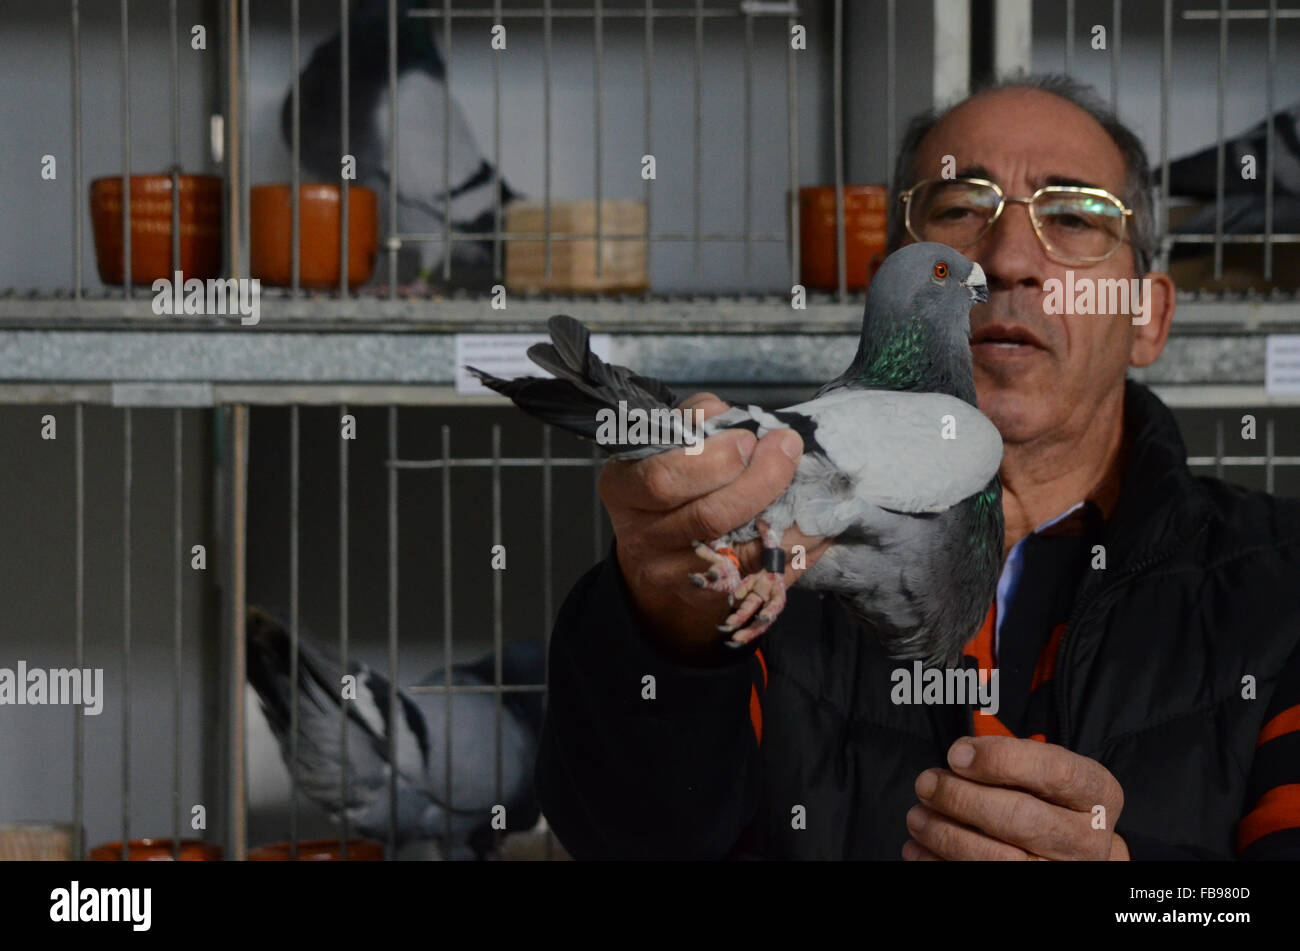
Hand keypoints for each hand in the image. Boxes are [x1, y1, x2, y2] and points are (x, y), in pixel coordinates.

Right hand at [598, 392, 830, 662]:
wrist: (655, 554)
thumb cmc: (668, 482)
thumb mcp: (665, 442)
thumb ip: (695, 419)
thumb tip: (734, 414)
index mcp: (623, 488)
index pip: (662, 479)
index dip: (713, 460)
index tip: (748, 438)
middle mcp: (642, 535)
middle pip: (707, 517)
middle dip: (759, 480)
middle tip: (785, 449)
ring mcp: (674, 573)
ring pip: (740, 552)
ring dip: (787, 516)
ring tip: (809, 484)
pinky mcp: (710, 598)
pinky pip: (764, 574)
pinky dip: (798, 548)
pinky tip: (817, 525)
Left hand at [902, 735, 1129, 860]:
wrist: (1077, 854)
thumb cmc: (1051, 801)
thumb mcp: (1047, 770)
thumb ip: (1011, 757)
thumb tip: (961, 755)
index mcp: (1097, 794)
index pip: (1054, 772)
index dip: (1000, 760)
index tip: (956, 754)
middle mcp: (1088, 839)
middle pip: (1022, 819)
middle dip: (963, 799)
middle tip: (926, 784)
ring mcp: (1063, 872)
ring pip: (1000, 860)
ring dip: (947, 836)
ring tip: (918, 817)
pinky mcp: (1034, 892)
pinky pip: (982, 881)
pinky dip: (942, 864)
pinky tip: (920, 849)